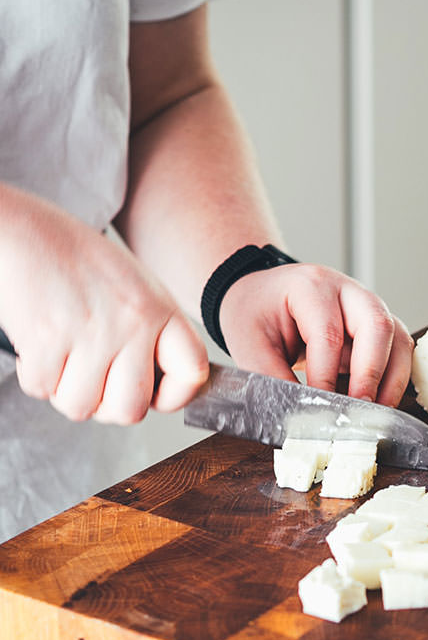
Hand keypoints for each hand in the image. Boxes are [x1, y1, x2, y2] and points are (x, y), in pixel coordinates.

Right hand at [0, 190, 208, 423]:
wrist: (24, 230)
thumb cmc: (76, 259)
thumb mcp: (134, 286)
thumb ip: (153, 333)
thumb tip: (160, 389)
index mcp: (158, 308)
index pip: (192, 373)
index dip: (175, 396)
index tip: (156, 397)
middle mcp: (131, 322)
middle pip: (131, 409)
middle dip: (108, 407)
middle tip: (95, 383)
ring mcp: (90, 333)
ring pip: (82, 407)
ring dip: (66, 392)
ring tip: (63, 358)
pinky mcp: (46, 340)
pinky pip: (43, 389)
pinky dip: (35, 377)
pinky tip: (40, 347)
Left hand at [217, 264, 412, 404]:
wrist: (262, 295)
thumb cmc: (256, 314)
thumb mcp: (248, 344)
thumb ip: (270, 379)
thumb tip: (297, 416)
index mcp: (309, 287)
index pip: (328, 334)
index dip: (326, 376)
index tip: (321, 410)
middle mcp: (346, 290)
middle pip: (376, 325)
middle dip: (371, 374)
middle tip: (359, 410)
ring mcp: (367, 305)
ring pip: (397, 337)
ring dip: (392, 379)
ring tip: (376, 412)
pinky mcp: (377, 324)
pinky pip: (399, 349)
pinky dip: (395, 377)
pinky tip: (380, 401)